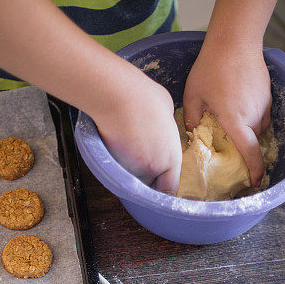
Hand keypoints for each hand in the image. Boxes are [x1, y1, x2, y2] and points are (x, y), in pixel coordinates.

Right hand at [93, 65, 181, 194]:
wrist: (117, 96)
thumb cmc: (145, 98)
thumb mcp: (168, 113)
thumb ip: (167, 130)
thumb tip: (161, 129)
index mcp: (172, 159)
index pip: (170, 187)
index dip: (166, 186)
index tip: (163, 183)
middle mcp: (152, 169)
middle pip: (151, 185)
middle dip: (149, 178)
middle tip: (145, 160)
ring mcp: (131, 168)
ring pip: (134, 177)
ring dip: (133, 169)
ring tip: (130, 147)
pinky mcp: (112, 162)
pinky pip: (119, 168)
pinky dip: (119, 160)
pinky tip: (118, 143)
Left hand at [183, 42, 271, 185]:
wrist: (235, 39)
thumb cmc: (210, 67)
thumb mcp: (193, 96)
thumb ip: (193, 119)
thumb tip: (194, 135)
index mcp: (236, 121)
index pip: (250, 153)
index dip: (255, 170)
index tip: (256, 183)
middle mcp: (254, 116)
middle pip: (254, 141)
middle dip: (246, 148)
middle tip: (234, 149)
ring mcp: (264, 104)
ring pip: (260, 128)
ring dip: (249, 131)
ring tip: (234, 122)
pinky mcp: (268, 94)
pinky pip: (263, 114)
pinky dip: (254, 116)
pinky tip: (239, 104)